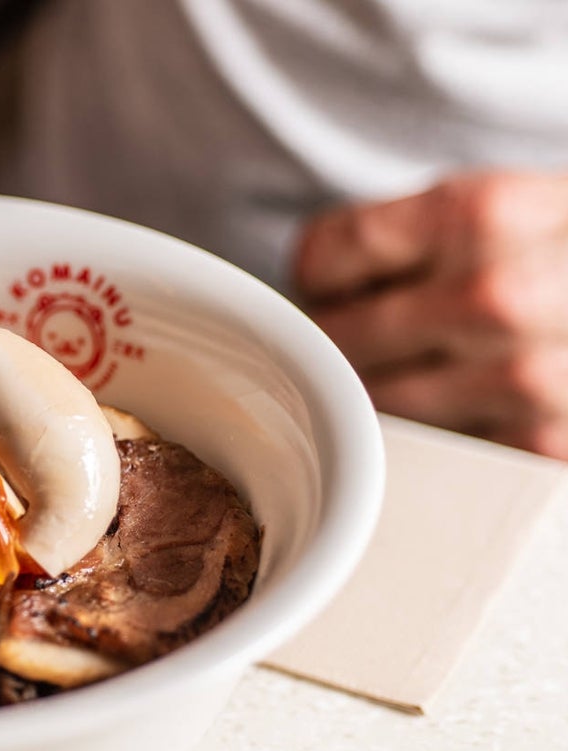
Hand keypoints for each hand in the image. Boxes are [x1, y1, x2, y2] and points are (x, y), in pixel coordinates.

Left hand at [293, 170, 567, 458]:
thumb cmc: (562, 249)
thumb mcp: (492, 204)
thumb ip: (393, 237)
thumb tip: (303, 297)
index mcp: (481, 212)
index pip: (323, 259)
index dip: (320, 274)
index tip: (339, 282)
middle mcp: (500, 294)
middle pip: (339, 338)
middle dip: (338, 339)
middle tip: (363, 335)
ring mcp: (527, 379)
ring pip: (377, 405)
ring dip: (377, 393)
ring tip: (424, 366)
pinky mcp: (545, 447)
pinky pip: (437, 451)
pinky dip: (436, 434)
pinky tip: (472, 404)